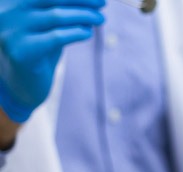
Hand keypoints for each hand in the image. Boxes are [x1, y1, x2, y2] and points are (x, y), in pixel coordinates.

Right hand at [0, 0, 104, 122]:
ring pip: (57, 16)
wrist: (22, 83)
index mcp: (10, 1)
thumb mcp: (49, 21)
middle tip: (103, 4)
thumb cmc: (39, 45)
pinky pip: (57, 37)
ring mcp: (11, 32)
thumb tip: (94, 0)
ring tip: (100, 19)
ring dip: (85, 16)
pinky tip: (87, 33)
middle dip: (82, 0)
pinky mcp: (21, 52)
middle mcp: (5, 13)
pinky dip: (77, 32)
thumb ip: (64, 8)